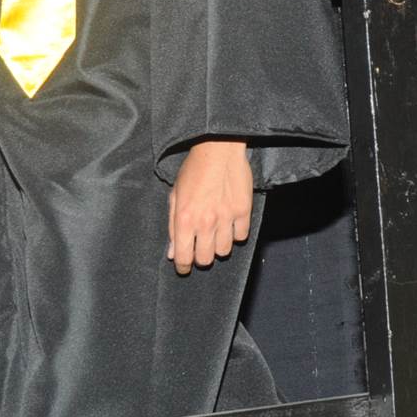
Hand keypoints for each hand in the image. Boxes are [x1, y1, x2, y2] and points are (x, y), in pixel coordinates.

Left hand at [168, 139, 251, 274]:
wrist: (218, 149)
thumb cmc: (193, 170)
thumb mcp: (175, 196)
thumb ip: (172, 226)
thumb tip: (172, 252)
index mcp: (184, 219)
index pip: (183, 257)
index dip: (183, 266)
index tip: (184, 266)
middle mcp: (205, 222)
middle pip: (205, 259)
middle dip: (201, 257)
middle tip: (201, 248)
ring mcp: (226, 217)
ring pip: (224, 251)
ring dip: (219, 247)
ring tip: (217, 236)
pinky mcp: (244, 210)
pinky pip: (242, 236)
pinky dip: (236, 234)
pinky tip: (231, 225)